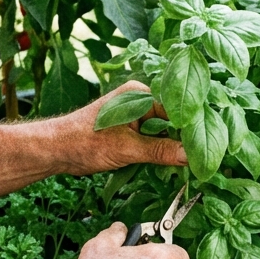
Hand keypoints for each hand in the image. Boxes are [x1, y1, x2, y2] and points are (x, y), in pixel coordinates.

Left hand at [51, 84, 186, 173]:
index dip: (190, 130)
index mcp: (139, 94)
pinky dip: (158, 151)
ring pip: (162, 132)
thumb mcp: (127, 149)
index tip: (204, 148)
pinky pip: (151, 138)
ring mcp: (133, 114)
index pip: (176, 110)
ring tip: (188, 164)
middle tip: (199, 159)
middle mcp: (138, 100)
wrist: (55, 150)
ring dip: (170, 148)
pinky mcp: (128, 129)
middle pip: (171, 121)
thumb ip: (160, 151)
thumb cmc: (84, 142)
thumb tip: (190, 156)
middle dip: (182, 140)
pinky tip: (168, 163)